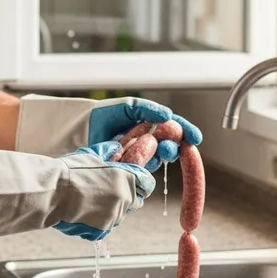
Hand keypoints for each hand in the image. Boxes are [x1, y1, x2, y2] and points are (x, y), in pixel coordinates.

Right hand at [53, 141, 154, 240]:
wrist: (54, 192)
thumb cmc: (71, 171)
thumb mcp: (92, 155)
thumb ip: (108, 152)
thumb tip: (116, 148)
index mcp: (127, 178)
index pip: (147, 184)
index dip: (141, 183)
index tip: (133, 183)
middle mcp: (125, 198)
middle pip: (134, 201)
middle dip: (124, 197)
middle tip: (104, 192)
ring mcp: (114, 217)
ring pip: (118, 215)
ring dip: (109, 210)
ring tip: (88, 202)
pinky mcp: (101, 231)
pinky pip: (103, 227)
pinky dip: (96, 222)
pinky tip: (82, 212)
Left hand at [87, 98, 202, 171]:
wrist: (81, 130)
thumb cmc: (104, 115)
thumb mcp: (128, 106)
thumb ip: (148, 109)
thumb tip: (168, 115)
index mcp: (151, 125)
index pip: (175, 128)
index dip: (187, 132)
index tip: (196, 138)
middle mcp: (148, 142)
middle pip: (170, 146)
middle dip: (175, 147)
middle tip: (171, 146)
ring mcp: (140, 156)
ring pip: (159, 160)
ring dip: (163, 156)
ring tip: (159, 150)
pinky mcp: (130, 170)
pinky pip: (144, 171)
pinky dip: (148, 166)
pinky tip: (144, 162)